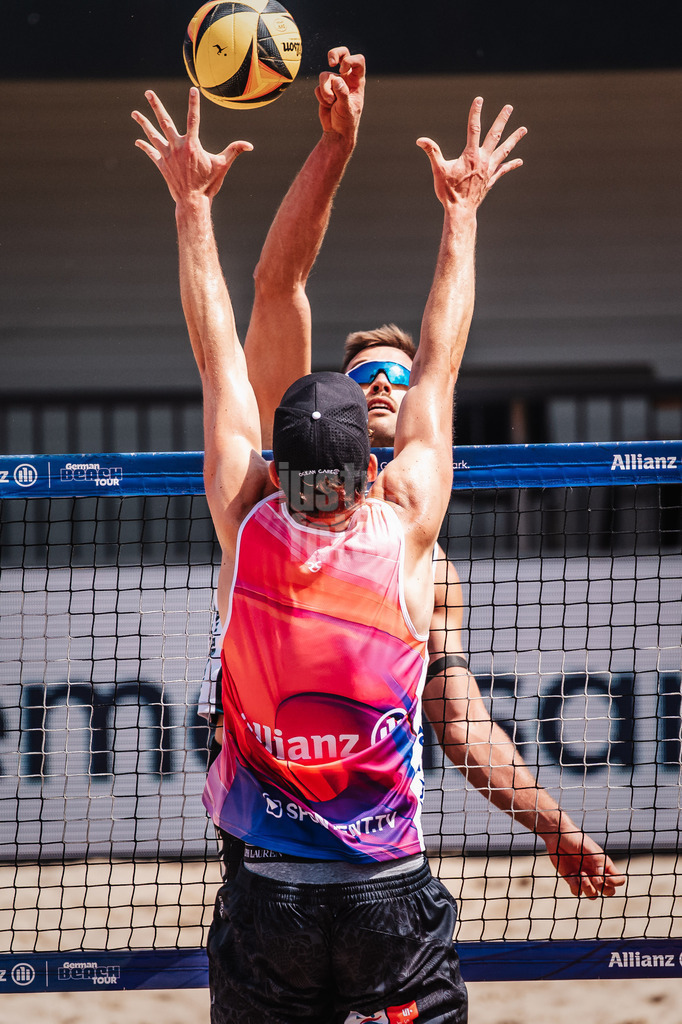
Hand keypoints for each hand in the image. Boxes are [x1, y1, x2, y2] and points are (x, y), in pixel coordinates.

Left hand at [131, 88, 252, 204]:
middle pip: (164, 121)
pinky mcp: (161, 165)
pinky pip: (151, 153)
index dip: (194, 103)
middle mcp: (177, 147)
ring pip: (153, 135)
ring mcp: (167, 155)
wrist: (192, 202)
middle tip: (148, 92)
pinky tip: (138, 142)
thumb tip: (250, 145)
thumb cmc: (208, 184)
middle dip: (156, 106)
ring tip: (134, 113)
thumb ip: (234, 151)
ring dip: (143, 123)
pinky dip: (145, 147)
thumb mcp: (223, 166)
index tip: (193, 89)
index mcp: (192, 145)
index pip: (193, 119)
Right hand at [314, 46, 365, 142]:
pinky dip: (321, 97)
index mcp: (357, 81)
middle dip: (334, 54)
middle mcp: (346, 79)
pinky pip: (318, 87)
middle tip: (331, 63)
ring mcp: (334, 83)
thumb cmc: (346, 121)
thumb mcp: (347, 109)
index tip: (342, 70)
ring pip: (325, 76)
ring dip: (325, 90)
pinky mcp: (324, 89)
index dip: (350, 61)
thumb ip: (343, 94)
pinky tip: (327, 105)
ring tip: (330, 102)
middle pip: (342, 54)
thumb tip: (336, 80)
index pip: (358, 61)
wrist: (336, 132)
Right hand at [417, 97, 525, 212]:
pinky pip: (503, 170)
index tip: (479, 99)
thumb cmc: (448, 192)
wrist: (461, 211)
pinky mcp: (491, 180)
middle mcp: (483, 160)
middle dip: (502, 120)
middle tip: (509, 107)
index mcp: (471, 155)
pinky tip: (519, 161)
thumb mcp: (438, 170)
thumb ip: (432, 152)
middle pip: (495, 135)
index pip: (474, 129)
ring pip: (504, 150)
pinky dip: (511, 164)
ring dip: (514, 139)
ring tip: (523, 129)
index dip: (476, 113)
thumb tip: (420, 140)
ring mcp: (489, 170)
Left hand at [543, 827, 625, 898]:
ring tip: (580, 874)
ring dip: (587, 888)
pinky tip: (571, 874)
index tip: (605, 878)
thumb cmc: (575, 839)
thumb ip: (597, 861)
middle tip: (593, 878)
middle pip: (609, 892)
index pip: (618, 880)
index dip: (615, 883)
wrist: (557, 837)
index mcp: (604, 865)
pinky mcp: (572, 880)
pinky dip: (575, 887)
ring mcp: (585, 878)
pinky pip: (577, 892)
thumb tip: (603, 877)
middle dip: (602, 888)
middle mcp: (596, 873)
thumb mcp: (588, 848)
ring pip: (593, 895)